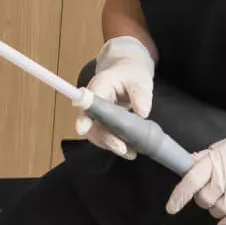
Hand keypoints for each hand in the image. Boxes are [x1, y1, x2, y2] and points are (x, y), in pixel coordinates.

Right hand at [74, 37, 154, 158]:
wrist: (126, 72)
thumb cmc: (131, 73)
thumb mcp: (140, 80)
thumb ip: (141, 95)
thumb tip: (142, 113)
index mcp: (99, 86)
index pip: (88, 103)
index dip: (84, 117)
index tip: (83, 129)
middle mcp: (92, 101)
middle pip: (90, 123)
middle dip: (104, 138)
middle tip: (122, 148)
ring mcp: (94, 113)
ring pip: (95, 133)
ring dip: (109, 144)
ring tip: (129, 152)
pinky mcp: (100, 122)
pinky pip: (102, 135)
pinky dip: (113, 143)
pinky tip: (128, 149)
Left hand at [166, 110, 225, 224]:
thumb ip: (207, 157)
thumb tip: (188, 164)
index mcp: (216, 159)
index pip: (191, 179)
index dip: (179, 196)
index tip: (171, 207)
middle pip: (204, 199)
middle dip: (204, 201)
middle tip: (212, 194)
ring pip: (218, 210)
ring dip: (217, 211)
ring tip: (225, 201)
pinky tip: (224, 222)